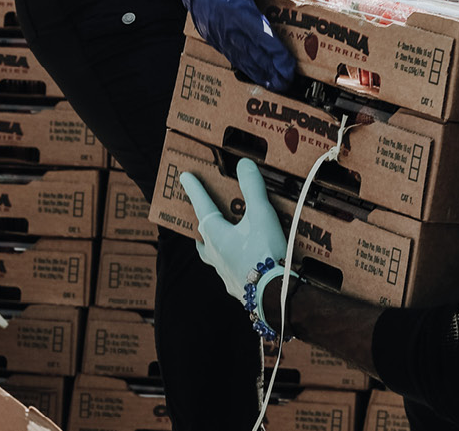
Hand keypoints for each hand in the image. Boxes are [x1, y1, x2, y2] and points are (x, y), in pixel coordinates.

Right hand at [169, 0, 297, 89]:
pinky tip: (254, 74)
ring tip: (274, 85)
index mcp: (237, 10)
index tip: (289, 67)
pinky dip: (244, 66)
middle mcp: (227, 26)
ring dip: (259, 73)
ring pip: (241, 58)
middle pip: (254, 54)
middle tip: (287, 83)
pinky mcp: (212, 35)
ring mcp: (217, 33)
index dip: (277, 55)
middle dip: (271, 71)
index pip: (262, 37)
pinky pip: (230, 54)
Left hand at [180, 159, 288, 300]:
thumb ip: (252, 187)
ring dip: (213, 244)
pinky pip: (229, 269)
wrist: (274, 294)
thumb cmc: (265, 252)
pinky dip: (232, 261)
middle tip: (204, 213)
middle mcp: (214, 254)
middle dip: (203, 222)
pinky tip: (243, 262)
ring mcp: (223, 272)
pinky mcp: (236, 286)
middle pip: (203, 235)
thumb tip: (244, 164)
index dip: (195, 189)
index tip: (184, 177)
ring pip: (212, 255)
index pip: (202, 206)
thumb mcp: (262, 214)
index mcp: (216, 234)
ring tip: (221, 239)